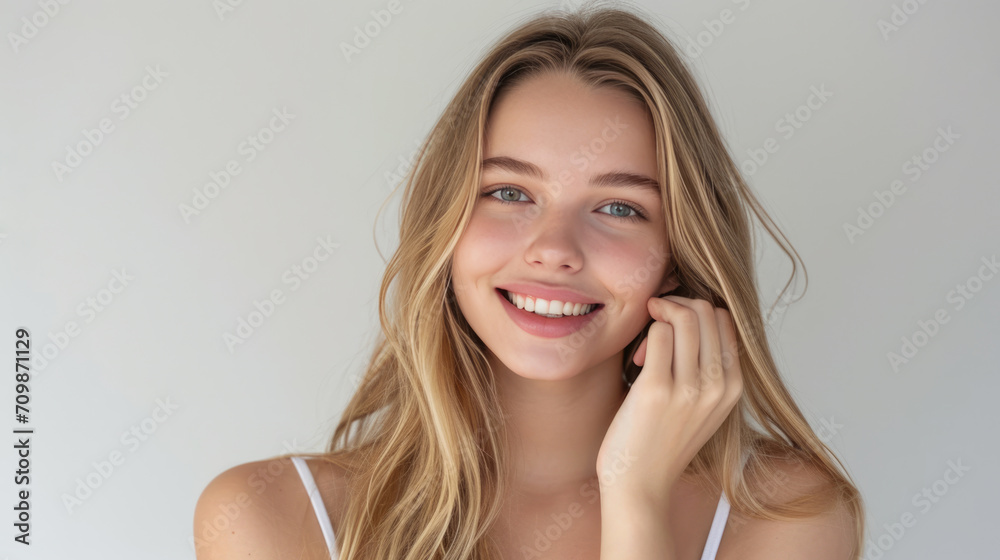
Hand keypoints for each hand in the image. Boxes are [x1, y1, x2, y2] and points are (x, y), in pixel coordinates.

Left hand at [596, 295, 743, 505]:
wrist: (640, 486)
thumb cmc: (662, 441)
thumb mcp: (701, 406)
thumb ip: (706, 368)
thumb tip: (690, 315)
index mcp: (732, 387)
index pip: (724, 319)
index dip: (695, 311)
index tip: (672, 330)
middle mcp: (717, 386)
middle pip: (706, 311)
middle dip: (676, 305)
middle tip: (655, 325)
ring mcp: (690, 388)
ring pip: (684, 317)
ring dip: (659, 315)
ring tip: (645, 346)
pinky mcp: (657, 390)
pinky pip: (657, 333)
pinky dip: (646, 333)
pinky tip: (637, 357)